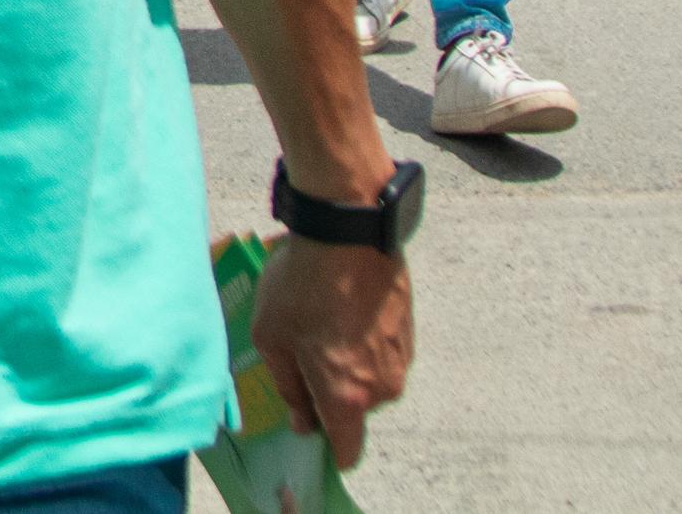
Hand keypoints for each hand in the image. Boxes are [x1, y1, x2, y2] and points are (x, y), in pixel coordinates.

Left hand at [250, 234, 412, 470]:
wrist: (350, 232)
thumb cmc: (302, 285)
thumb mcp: (272, 336)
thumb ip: (287, 386)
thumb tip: (302, 420)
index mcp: (347, 397)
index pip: (347, 450)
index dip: (325, 444)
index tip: (306, 424)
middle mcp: (382, 388)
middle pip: (353, 409)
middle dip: (328, 390)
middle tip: (300, 350)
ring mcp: (401, 360)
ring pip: (368, 378)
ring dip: (346, 361)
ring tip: (319, 320)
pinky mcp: (410, 332)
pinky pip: (380, 351)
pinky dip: (362, 339)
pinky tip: (340, 307)